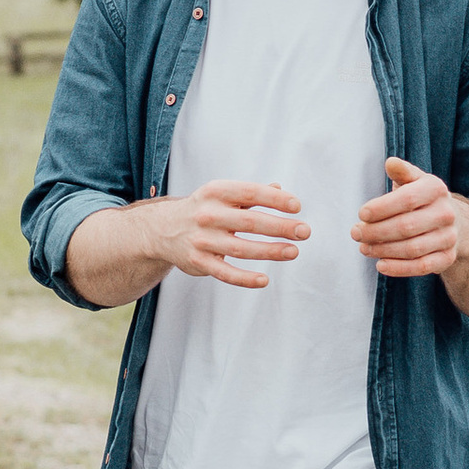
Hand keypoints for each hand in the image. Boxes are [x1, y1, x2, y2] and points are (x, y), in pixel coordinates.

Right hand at [154, 177, 308, 290]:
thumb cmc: (204, 209)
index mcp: (216, 192)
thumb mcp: (222, 195)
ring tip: (293, 251)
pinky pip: (225, 272)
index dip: (274, 199)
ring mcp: (202, 240)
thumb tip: (280, 189)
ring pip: (240, 249)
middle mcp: (208, 215)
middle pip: (249, 222)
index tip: (297, 206)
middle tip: (304, 231)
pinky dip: (245, 278)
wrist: (163, 229)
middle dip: (280, 227)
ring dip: (269, 251)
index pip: (249, 193)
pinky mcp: (198, 262)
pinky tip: (264, 280)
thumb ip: (251, 194)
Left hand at [353, 156, 460, 278]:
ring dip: (383, 250)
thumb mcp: (414, 180)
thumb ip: (402, 172)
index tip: (361, 214)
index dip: (381, 208)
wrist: (450, 220)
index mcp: (436, 189)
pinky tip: (380, 265)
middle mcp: (446, 213)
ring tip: (364, 248)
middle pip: (406, 227)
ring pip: (412, 249)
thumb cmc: (422, 198)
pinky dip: (399, 269)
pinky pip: (421, 266)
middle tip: (355, 233)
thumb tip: (390, 162)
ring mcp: (448, 237)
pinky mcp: (447, 257)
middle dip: (375, 232)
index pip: (406, 199)